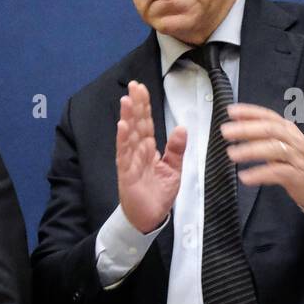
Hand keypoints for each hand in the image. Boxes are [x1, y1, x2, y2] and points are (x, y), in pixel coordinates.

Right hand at [117, 80, 186, 232]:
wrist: (150, 218)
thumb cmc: (158, 195)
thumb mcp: (174, 169)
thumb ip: (176, 149)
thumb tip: (182, 128)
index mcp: (148, 149)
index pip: (146, 123)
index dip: (144, 106)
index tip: (142, 89)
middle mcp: (137, 152)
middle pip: (136, 124)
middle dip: (135, 105)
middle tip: (134, 86)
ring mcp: (130, 161)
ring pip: (128, 135)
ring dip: (127, 117)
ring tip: (126, 100)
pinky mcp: (126, 173)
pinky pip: (124, 154)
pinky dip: (123, 140)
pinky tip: (122, 126)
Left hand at [223, 105, 303, 209]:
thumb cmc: (296, 160)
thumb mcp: (280, 143)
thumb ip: (260, 133)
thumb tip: (237, 123)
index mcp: (287, 129)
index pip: (269, 116)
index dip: (250, 112)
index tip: (231, 111)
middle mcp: (293, 140)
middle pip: (271, 130)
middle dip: (247, 129)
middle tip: (226, 132)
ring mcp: (297, 157)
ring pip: (275, 149)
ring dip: (252, 150)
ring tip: (232, 154)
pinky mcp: (297, 175)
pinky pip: (278, 172)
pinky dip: (260, 174)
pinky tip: (245, 177)